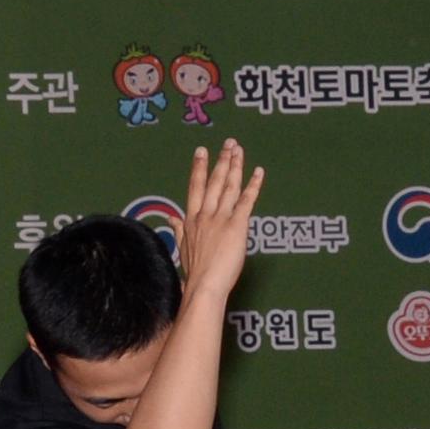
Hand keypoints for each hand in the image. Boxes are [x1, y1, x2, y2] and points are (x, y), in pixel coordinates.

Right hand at [173, 139, 265, 304]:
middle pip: (214, 181)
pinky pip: (247, 200)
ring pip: (229, 186)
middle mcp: (205, 214)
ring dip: (235, 166)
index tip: (201, 151)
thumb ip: (179, 230)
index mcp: (192, 219)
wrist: (205, 285)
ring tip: (239, 150)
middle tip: (228, 143)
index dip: (199, 168)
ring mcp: (221, 218)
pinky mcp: (237, 225)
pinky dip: (254, 185)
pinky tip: (259, 172)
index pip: (195, 187)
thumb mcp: (183, 247)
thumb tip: (171, 218)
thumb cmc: (195, 272)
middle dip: (221, 160)